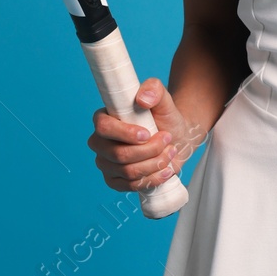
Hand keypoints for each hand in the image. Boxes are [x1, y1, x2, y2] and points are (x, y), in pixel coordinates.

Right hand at [86, 77, 197, 192]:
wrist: (175, 136)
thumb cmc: (164, 117)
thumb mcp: (163, 98)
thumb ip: (153, 89)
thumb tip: (142, 98)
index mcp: (105, 119)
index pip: (103, 128)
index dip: (125, 134)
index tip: (147, 134)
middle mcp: (100, 142)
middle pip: (118, 154)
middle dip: (149, 150)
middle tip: (167, 140)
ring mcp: (106, 163)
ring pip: (127, 172)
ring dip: (155, 163)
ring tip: (169, 152)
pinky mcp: (115, 180)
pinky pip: (130, 186)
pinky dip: (152, 179)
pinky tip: (166, 169)